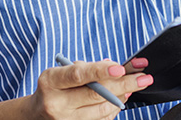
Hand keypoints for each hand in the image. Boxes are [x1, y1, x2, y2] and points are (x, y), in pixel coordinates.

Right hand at [29, 58, 152, 119]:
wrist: (36, 114)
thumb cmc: (53, 87)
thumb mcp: (61, 72)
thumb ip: (86, 68)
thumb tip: (114, 67)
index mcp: (50, 81)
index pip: (78, 75)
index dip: (100, 71)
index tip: (120, 68)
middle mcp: (57, 103)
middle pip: (96, 94)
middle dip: (124, 84)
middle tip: (144, 77)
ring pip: (103, 109)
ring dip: (122, 96)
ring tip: (134, 85)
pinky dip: (114, 108)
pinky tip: (121, 98)